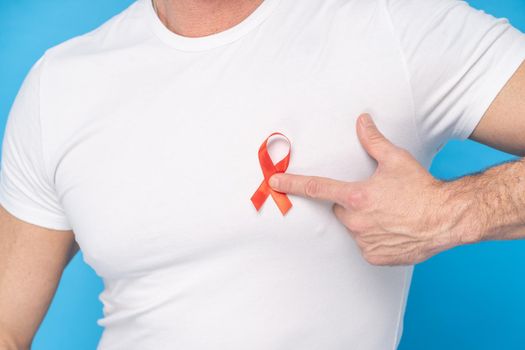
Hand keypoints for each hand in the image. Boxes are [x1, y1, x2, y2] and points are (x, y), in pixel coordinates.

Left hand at [268, 113, 471, 265]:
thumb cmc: (421, 189)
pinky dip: (375, 238)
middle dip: (352, 203)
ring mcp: (364, 241)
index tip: (275, 183)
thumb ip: (373, 141)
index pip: (316, 188)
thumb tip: (362, 121)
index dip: (293, 184)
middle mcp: (356, 221)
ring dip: (364, 222)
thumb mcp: (396, 159)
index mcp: (356, 196)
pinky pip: (366, 246)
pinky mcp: (375, 256)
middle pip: (340, 210)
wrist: (447, 218)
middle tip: (376, 199)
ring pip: (354, 228)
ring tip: (390, 214)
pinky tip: (393, 230)